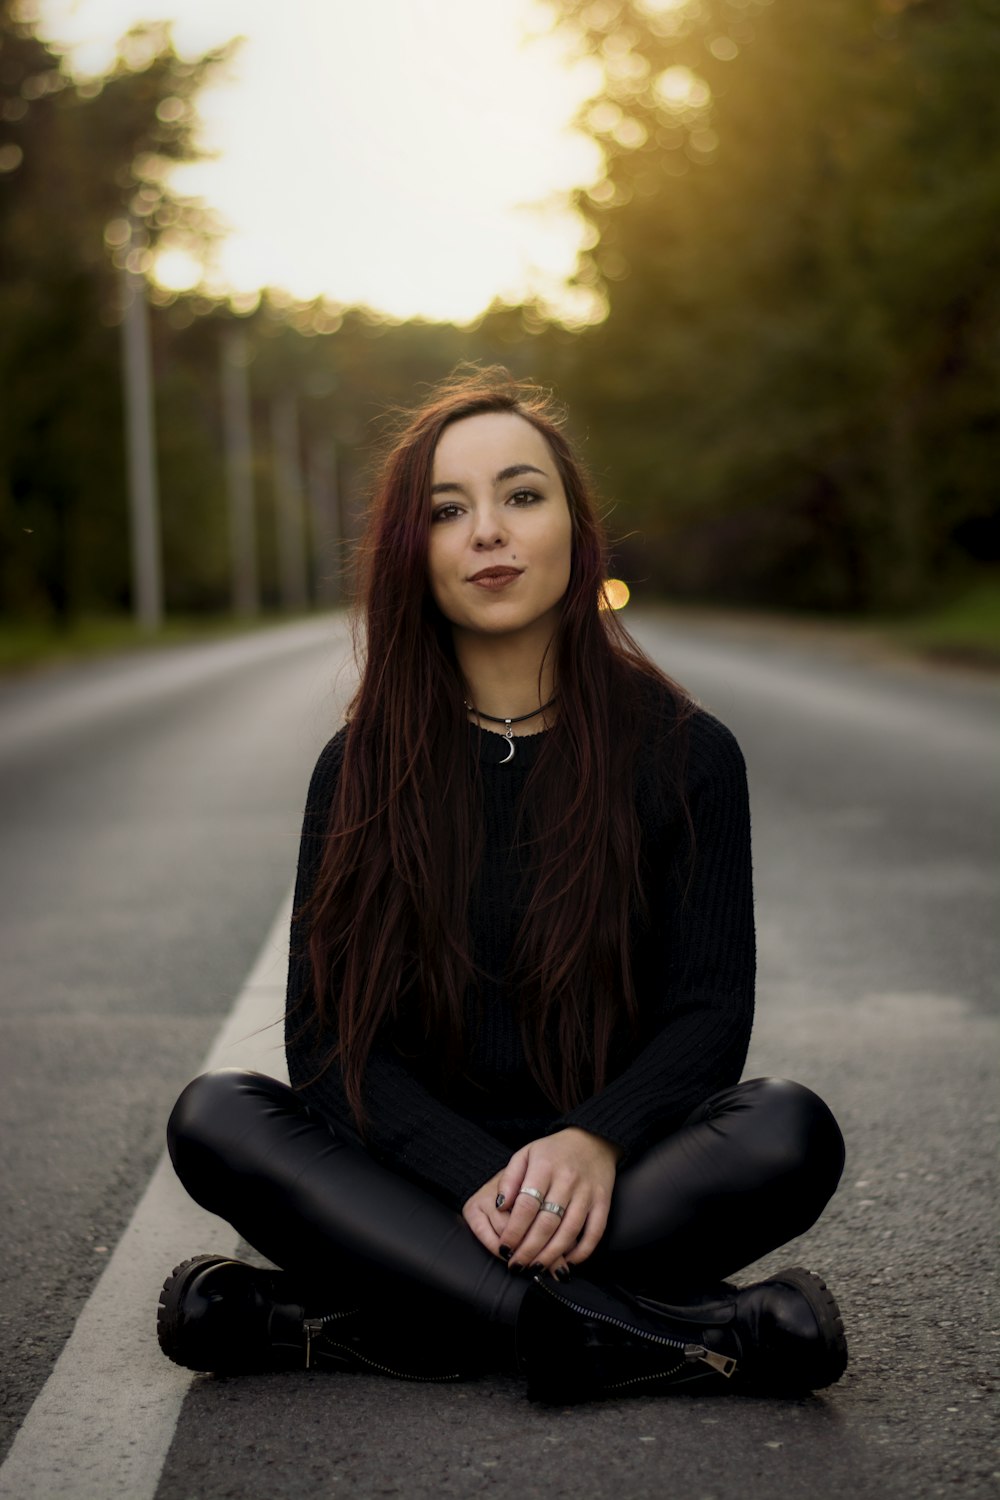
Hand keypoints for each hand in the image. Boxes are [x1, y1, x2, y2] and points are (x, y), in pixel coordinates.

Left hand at [463, 1127, 621, 1275]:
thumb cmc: (553, 1152)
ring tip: (536, 1269)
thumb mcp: (525, 1154)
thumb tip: (499, 1206)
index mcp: (545, 1167)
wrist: (592, 1139)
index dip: (514, 1231)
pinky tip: (568, 1263)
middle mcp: (567, 1180)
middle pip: (547, 1223)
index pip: (526, 1205)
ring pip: (569, 1231)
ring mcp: (587, 1192)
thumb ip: (509, 1179)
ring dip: (551, 1255)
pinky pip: (595, 1232)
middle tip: (517, 1266)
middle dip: (529, 1249)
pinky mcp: (603, 1202)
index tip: (504, 1248)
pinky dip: (582, 1251)